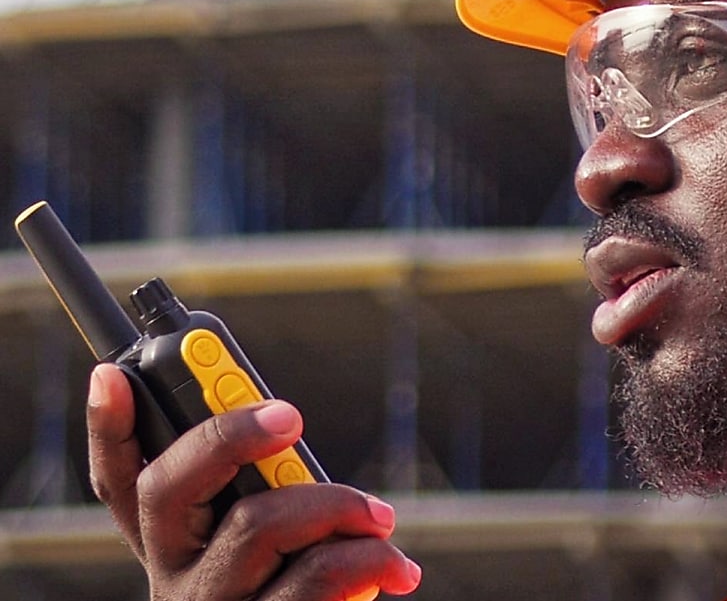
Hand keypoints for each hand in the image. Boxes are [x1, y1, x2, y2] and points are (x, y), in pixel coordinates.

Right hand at [87, 363, 421, 599]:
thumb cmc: (304, 599)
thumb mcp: (272, 552)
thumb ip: (267, 497)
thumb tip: (287, 435)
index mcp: (174, 549)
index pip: (120, 484)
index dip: (106, 428)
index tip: (113, 373)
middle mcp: (176, 580)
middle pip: (169, 488)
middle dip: (230, 434)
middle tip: (292, 418)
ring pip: (258, 524)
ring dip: (336, 505)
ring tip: (381, 520)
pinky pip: (316, 578)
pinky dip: (369, 561)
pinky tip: (395, 570)